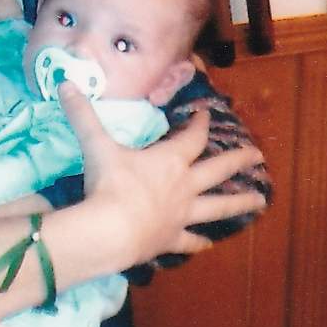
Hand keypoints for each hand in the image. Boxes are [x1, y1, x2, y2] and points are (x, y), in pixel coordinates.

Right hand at [56, 83, 265, 266]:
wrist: (112, 230)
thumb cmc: (109, 184)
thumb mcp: (96, 145)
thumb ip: (83, 114)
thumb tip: (65, 83)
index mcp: (170, 160)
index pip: (193, 137)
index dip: (200, 123)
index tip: (206, 113)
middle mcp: (184, 186)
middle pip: (219, 170)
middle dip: (238, 160)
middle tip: (259, 155)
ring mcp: (182, 215)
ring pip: (218, 207)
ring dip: (239, 203)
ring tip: (261, 202)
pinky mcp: (172, 239)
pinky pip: (190, 240)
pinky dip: (200, 241)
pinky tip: (209, 243)